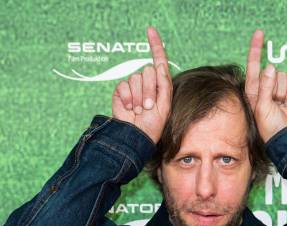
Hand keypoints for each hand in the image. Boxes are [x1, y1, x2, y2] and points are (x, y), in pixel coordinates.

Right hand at [111, 26, 171, 143]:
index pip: (158, 60)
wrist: (135, 135)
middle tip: (148, 106)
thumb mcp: (165, 106)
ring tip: (139, 110)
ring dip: (138, 97)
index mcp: (160, 84)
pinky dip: (128, 98)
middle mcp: (147, 83)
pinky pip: (124, 85)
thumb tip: (158, 65)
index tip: (150, 29)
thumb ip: (163, 85)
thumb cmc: (153, 125)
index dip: (155, 45)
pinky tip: (129, 108)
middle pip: (147, 71)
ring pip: (135, 78)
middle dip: (148, 90)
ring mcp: (133, 87)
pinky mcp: (121, 91)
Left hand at [245, 29, 286, 142]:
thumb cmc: (269, 125)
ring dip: (284, 92)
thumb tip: (270, 67)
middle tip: (274, 102)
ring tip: (281, 105)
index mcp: (254, 89)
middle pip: (272, 71)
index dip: (256, 49)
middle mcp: (266, 86)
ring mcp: (280, 88)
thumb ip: (265, 86)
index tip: (259, 33)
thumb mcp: (262, 106)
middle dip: (274, 87)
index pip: (254, 65)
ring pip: (284, 76)